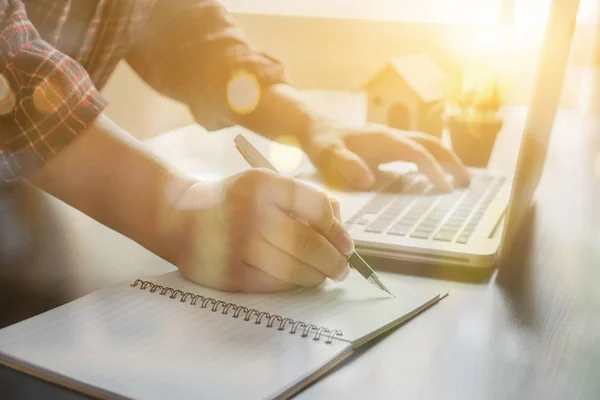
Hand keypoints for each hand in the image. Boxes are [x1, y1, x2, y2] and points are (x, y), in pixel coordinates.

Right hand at [171, 169, 352, 291]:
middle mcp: (248, 212)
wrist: (179, 216)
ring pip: (293, 270)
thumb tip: (340, 231)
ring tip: (323, 276)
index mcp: (262, 183)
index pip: (316, 208)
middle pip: (308, 244)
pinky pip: (273, 285)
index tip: (347, 245)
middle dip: (333, 261)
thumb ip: (305, 200)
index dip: (337, 231)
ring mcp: (235, 246)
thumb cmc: (235, 200)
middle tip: (342, 268)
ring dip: (316, 276)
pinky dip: (292, 285)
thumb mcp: (266, 184)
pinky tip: (297, 280)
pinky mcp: (227, 274)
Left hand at [302, 121, 470, 191]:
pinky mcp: (388, 145)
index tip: (447, 189)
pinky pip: (418, 150)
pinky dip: (432, 161)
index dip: (434, 170)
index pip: (417, 153)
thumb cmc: (322, 144)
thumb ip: (347, 165)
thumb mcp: (329, 156)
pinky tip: (435, 176)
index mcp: (384, 139)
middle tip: (467, 183)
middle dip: (452, 162)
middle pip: (432, 144)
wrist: (314, 128)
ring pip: (428, 145)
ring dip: (446, 159)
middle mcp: (393, 136)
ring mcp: (392, 139)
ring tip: (461, 180)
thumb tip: (368, 180)